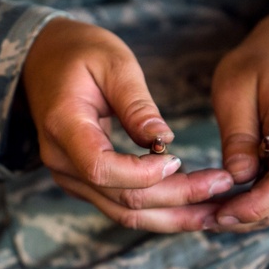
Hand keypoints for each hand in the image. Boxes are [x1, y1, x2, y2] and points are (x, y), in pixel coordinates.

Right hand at [22, 18, 233, 232]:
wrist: (44, 60)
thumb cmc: (81, 52)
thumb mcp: (113, 62)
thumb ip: (136, 104)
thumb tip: (164, 140)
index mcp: (64, 126)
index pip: (101, 168)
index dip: (143, 173)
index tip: (179, 158)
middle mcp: (62, 161)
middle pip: (122, 198)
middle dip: (177, 198)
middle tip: (224, 185)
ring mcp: (71, 177)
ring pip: (125, 213)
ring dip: (174, 216)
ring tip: (217, 210)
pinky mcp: (85, 183)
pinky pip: (123, 206)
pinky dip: (160, 210)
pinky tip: (194, 205)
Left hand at [210, 0, 268, 231]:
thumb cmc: (263, 67)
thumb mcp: (234, 89)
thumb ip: (237, 136)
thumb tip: (236, 179)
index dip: (255, 206)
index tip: (220, 214)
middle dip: (245, 217)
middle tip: (202, 218)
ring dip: (252, 217)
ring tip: (212, 212)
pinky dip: (263, 208)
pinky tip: (233, 203)